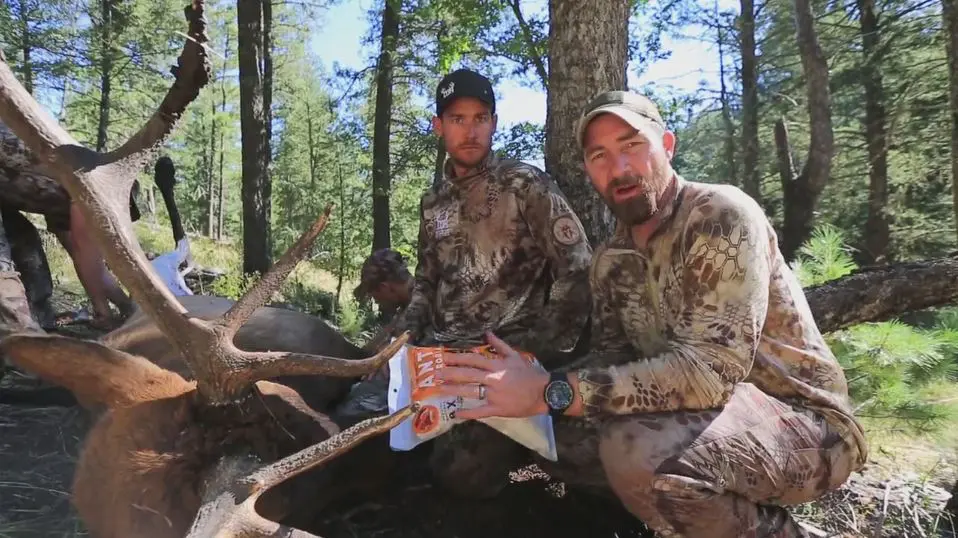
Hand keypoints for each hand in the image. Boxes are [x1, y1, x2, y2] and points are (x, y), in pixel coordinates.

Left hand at [435, 331, 549, 419]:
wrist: (544, 392)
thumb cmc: (529, 374)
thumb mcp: (515, 356)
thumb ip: (499, 345)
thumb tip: (487, 333)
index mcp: (497, 365)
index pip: (473, 359)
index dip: (457, 358)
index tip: (444, 357)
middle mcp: (493, 378)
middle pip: (468, 374)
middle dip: (450, 373)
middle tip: (436, 373)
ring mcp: (495, 395)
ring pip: (470, 391)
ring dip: (454, 390)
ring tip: (440, 388)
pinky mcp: (498, 409)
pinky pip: (480, 411)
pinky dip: (468, 413)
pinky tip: (456, 413)